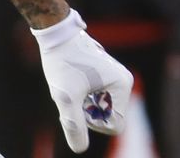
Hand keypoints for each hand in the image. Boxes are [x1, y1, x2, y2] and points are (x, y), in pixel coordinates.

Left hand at [34, 10, 134, 152]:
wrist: (56, 33)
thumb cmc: (62, 62)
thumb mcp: (65, 96)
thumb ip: (73, 125)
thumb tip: (79, 148)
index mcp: (122, 86)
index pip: (115, 125)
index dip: (92, 123)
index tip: (75, 106)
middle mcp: (124, 81)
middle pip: (109, 117)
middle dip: (87, 113)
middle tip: (70, 95)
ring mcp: (116, 78)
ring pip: (102, 109)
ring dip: (84, 105)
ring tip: (70, 87)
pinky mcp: (107, 75)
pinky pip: (99, 99)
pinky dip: (84, 97)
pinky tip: (73, 83)